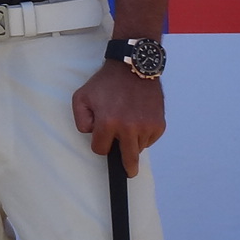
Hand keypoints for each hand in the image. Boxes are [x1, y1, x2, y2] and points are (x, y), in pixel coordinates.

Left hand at [71, 59, 165, 176]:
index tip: (101, 138)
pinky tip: (139, 120)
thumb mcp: (81, 97)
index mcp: (108, 122)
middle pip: (128, 159)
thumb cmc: (106, 82)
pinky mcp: (159, 124)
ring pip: (139, 147)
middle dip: (127, 167)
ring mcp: (146, 127)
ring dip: (133, 141)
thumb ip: (81, 120)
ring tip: (128, 122)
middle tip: (129, 172)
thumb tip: (92, 134)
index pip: (101, 149)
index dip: (99, 144)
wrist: (132, 67)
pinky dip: (145, 134)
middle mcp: (129, 127)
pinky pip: (151, 139)